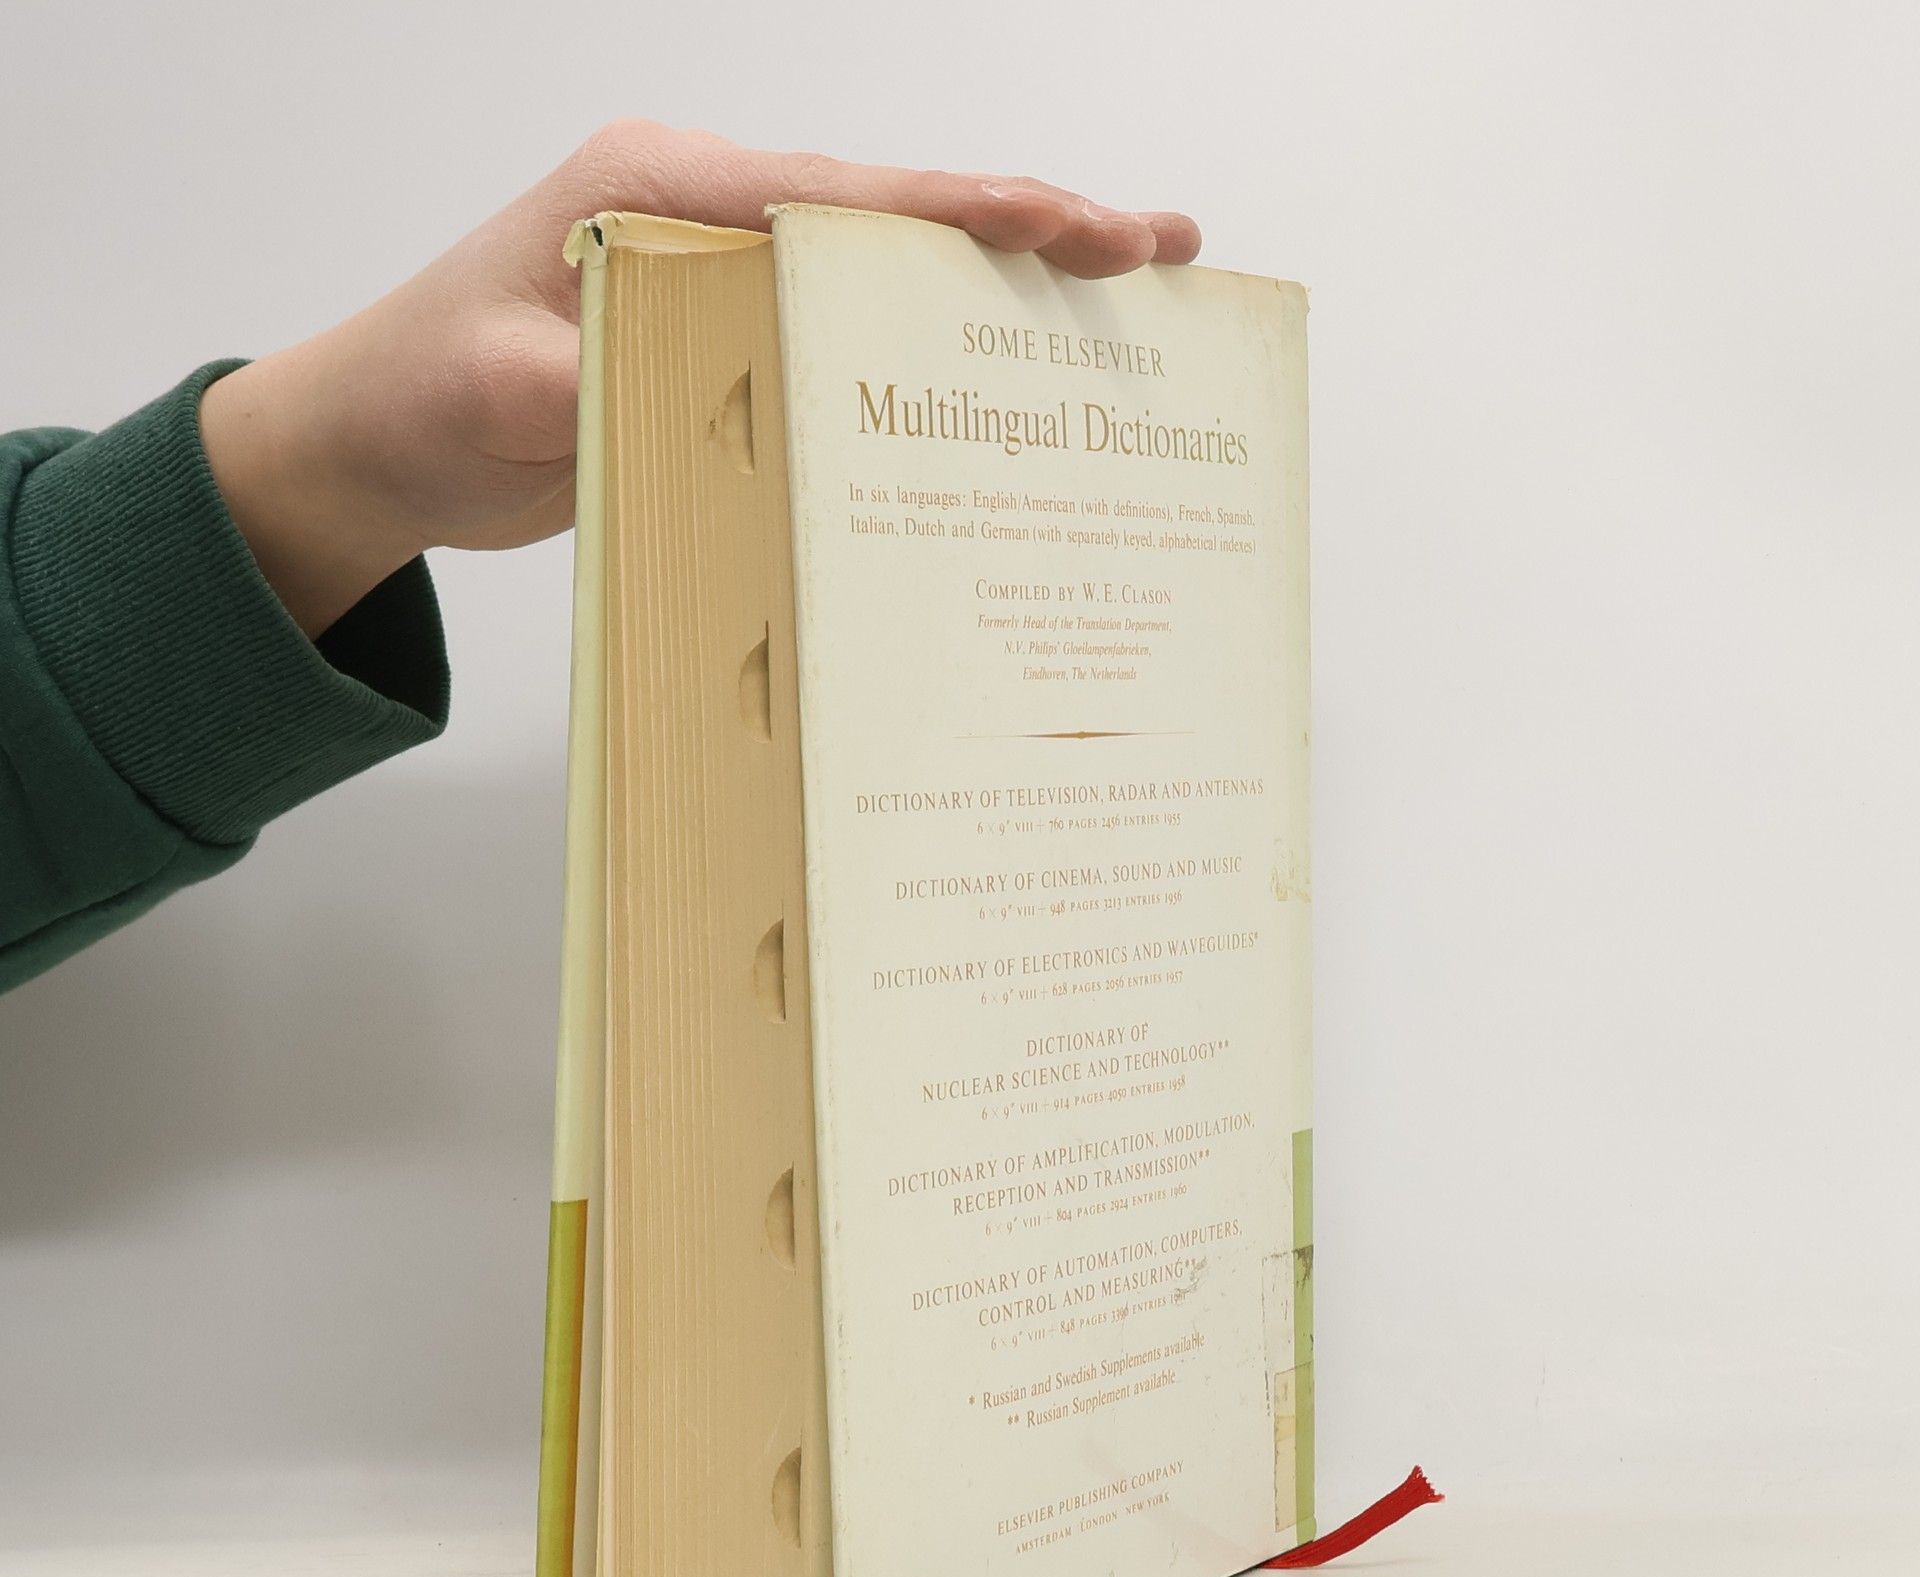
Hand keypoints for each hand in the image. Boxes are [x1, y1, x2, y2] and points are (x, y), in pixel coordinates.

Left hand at [198, 122, 1202, 636]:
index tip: (1081, 225)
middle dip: (1031, 231)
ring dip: (997, 287)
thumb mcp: (502, 386)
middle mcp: (708, 213)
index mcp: (664, 188)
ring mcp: (723, 272)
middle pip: (895, 214)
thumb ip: (600, 374)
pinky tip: (998, 376)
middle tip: (1158, 249)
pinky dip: (930, 345)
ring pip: (885, 268)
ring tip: (1118, 302)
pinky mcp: (727, 337)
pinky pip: (847, 332)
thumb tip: (710, 375)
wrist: (374, 437)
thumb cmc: (422, 393)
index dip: (972, 212)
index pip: (847, 193)